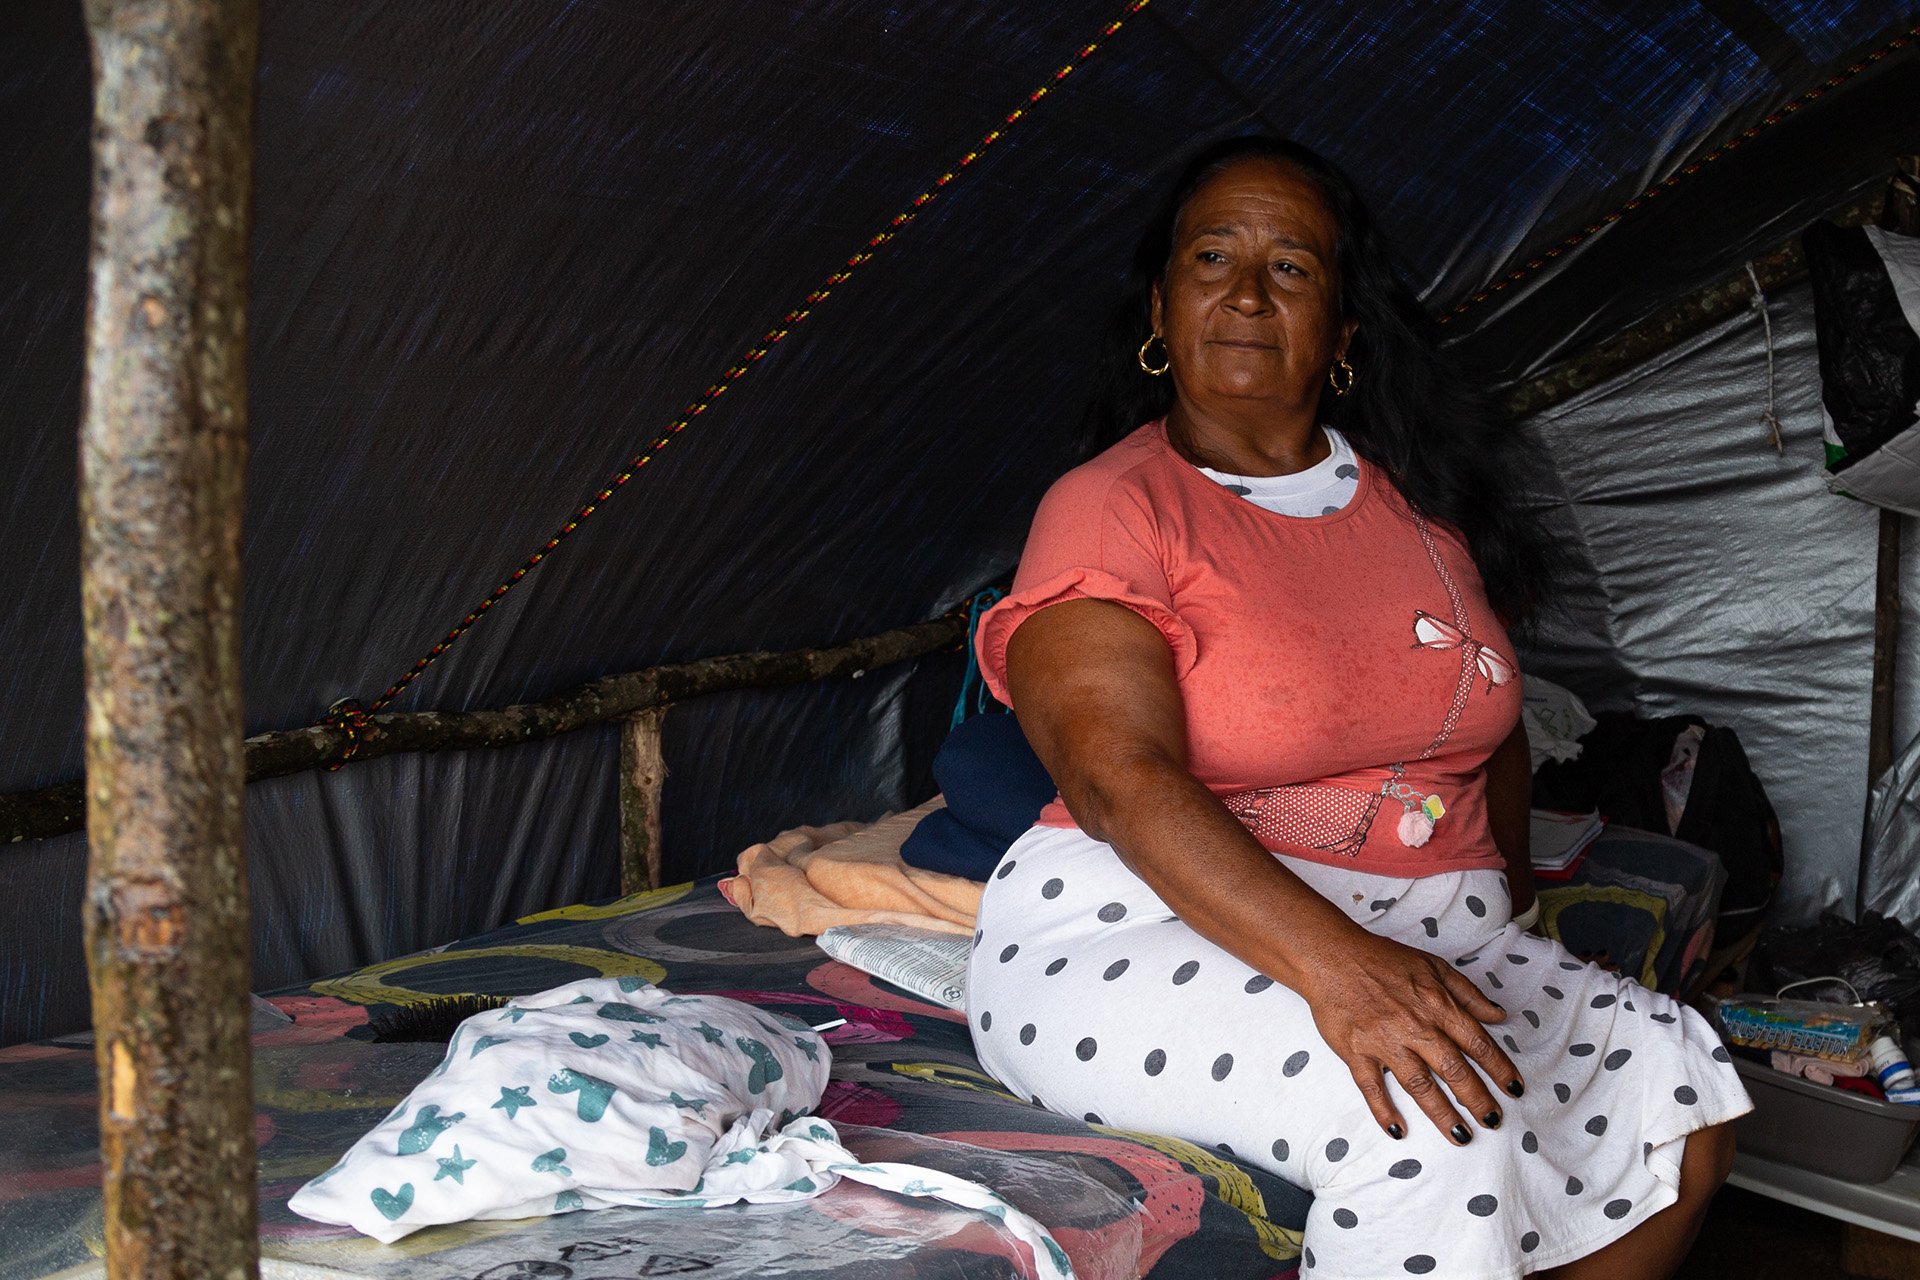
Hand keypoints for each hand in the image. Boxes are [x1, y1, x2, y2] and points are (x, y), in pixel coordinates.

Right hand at [1295, 927, 1523, 1144]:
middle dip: (1478, 1100)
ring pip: (1420, 1086)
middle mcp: (1415, 1027)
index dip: (1499, 1068)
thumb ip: (1468, 993)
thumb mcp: (1434, 966)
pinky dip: (1383, 1110)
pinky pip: (1372, 1087)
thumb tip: (1498, 1015)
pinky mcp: (1356, 1052)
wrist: (1332, 957)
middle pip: (1454, 1071)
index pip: (1477, 1043)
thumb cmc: (1383, 959)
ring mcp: (1384, 1043)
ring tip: (1462, 1137)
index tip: (1514, 1089)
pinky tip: (1397, 1130)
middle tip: (1493, 1121)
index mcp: (1438, 1005)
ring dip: (1442, 1114)